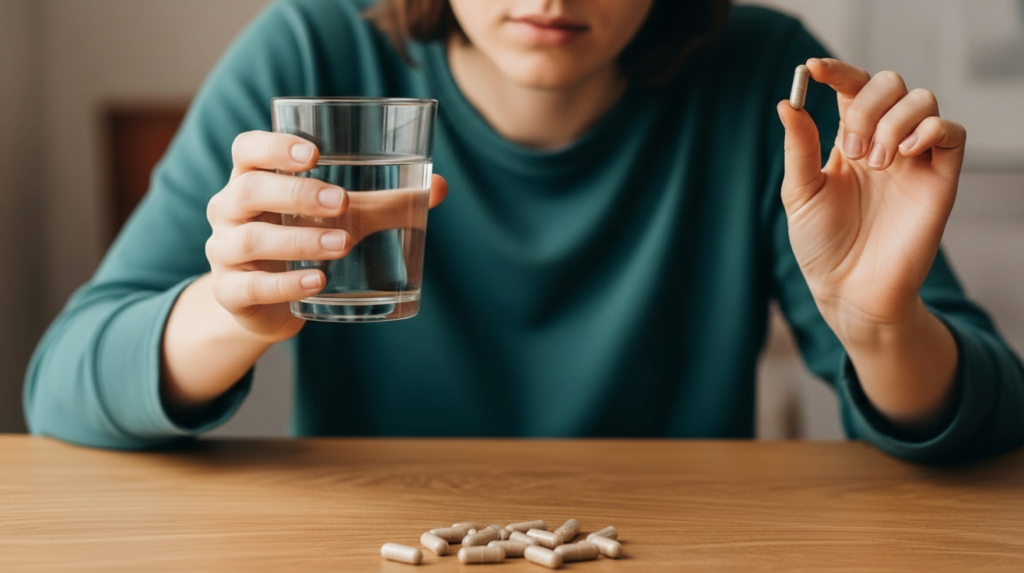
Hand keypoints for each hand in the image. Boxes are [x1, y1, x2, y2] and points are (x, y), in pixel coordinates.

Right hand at [204, 131, 447, 340]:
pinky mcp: (230, 293)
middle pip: (248, 189)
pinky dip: (285, 284)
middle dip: (296, 193)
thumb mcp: (340, 218)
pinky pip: (250, 287)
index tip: (313, 153)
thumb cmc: (304, 240)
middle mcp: (229, 210)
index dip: (273, 146)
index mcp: (252, 179)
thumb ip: (383, 202)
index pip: (247, 149)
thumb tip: (438, 187)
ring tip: (342, 243)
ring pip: (250, 239)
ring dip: (298, 240)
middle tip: (341, 201)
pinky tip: (317, 281)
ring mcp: (224, 252)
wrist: (268, 304)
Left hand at [777, 58, 966, 339]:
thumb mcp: (799, 193)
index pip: (850, 89)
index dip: (835, 72)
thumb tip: (786, 103)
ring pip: (922, 99)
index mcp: (847, 141)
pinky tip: (901, 154)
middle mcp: (882, 142)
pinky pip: (952, 131)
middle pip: (889, 84)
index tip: (812, 69)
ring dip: (893, 119)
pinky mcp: (940, 178)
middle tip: (850, 149)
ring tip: (874, 162)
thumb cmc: (822, 246)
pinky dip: (929, 129)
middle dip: (866, 104)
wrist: (849, 290)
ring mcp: (913, 158)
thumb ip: (799, 148)